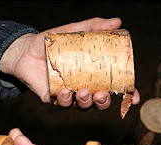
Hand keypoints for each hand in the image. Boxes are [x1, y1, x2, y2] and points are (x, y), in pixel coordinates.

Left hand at [0, 17, 139, 109]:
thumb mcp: (75, 31)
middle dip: (104, 102)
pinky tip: (65, 92)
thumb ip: (94, 27)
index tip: (133, 97)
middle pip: (99, 102)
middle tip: (102, 94)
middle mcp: (83, 87)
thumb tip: (117, 21)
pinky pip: (62, 104)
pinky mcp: (53, 98)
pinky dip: (65, 100)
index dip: (125, 94)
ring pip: (83, 106)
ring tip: (84, 92)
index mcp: (93, 75)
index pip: (113, 87)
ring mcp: (69, 94)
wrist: (27, 49)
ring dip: (86, 102)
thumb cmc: (53, 42)